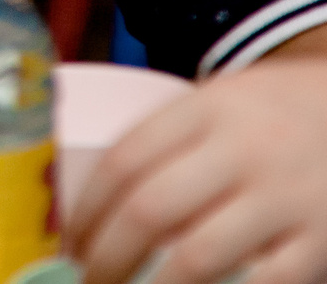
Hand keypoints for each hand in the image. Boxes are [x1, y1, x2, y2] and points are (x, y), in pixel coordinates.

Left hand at [68, 58, 326, 283]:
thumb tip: (94, 198)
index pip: (125, 161)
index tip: (69, 241)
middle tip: (86, 277)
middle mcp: (244, 150)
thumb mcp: (222, 104)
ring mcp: (286, 197)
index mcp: (207, 109)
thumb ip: (171, 140)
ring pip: (200, 256)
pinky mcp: (321, 239)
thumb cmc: (275, 116)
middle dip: (106, 255)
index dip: (86, 210)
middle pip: (151, 210)